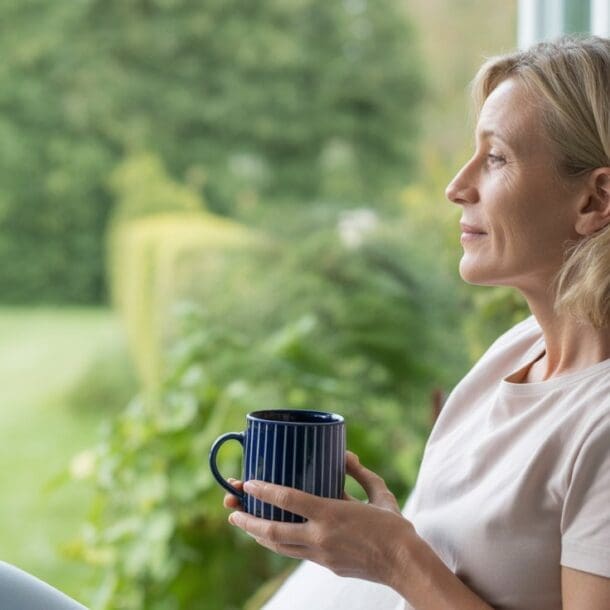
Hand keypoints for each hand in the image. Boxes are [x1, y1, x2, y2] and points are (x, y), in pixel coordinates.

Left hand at [226, 451, 417, 586]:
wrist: (404, 565)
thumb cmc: (393, 526)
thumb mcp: (378, 493)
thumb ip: (359, 473)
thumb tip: (345, 454)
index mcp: (331, 514)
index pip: (289, 500)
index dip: (264, 491)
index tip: (247, 484)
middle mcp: (320, 537)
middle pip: (273, 531)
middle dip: (248, 520)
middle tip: (231, 510)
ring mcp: (320, 555)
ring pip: (279, 547)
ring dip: (257, 534)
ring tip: (241, 522)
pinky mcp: (325, 565)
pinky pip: (295, 553)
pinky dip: (278, 543)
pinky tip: (271, 535)